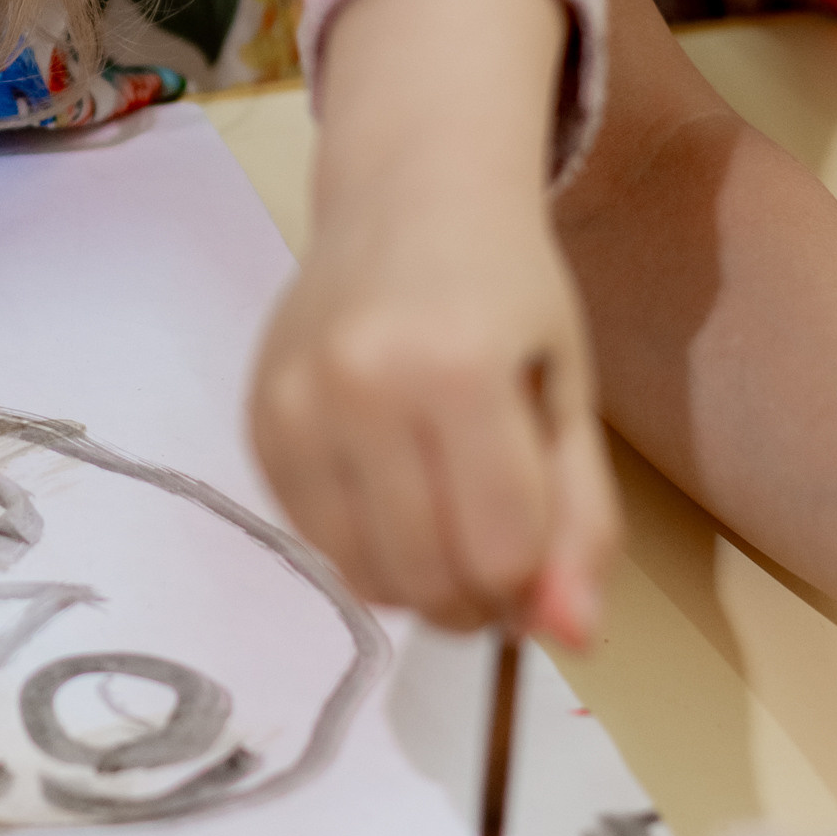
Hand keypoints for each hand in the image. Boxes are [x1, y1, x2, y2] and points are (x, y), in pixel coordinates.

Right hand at [253, 173, 617, 648]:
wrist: (406, 197)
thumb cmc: (506, 292)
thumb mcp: (568, 397)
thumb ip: (580, 522)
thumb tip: (570, 638)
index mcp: (459, 369)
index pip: (500, 553)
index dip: (532, 579)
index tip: (539, 547)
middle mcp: (362, 384)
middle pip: (427, 577)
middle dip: (475, 596)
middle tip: (494, 546)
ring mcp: (296, 400)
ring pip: (362, 574)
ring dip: (415, 581)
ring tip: (443, 520)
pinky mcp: (256, 417)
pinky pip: (312, 539)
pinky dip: (359, 544)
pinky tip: (388, 487)